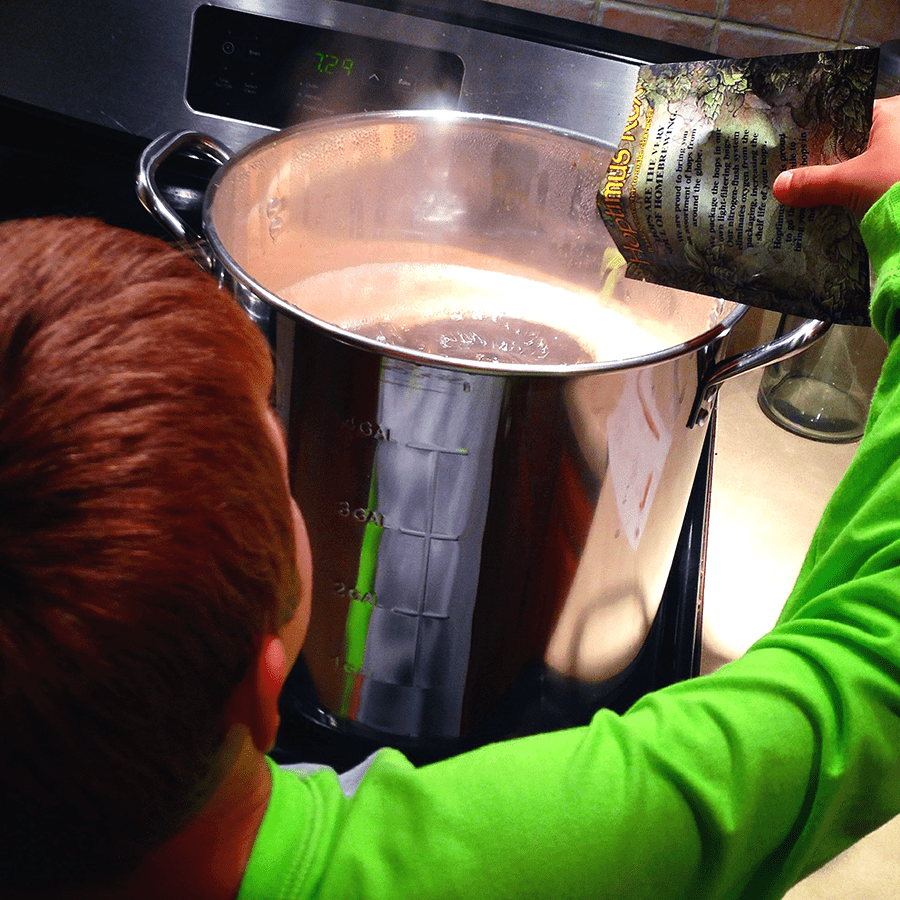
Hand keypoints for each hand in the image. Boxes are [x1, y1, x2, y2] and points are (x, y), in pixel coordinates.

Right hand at [772, 95, 899, 218]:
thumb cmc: (898, 183)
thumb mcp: (851, 182)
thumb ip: (813, 182)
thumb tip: (779, 185)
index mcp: (894, 113)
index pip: (847, 117)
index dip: (819, 132)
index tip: (794, 148)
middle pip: (854, 144)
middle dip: (826, 161)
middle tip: (793, 174)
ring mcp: (899, 161)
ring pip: (862, 167)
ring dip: (838, 183)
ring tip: (805, 195)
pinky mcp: (898, 185)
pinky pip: (871, 186)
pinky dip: (854, 196)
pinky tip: (832, 208)